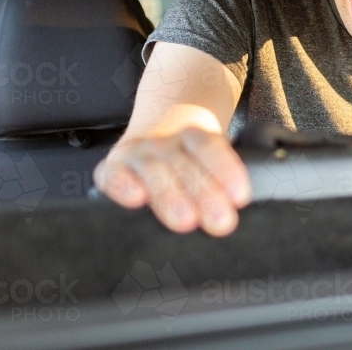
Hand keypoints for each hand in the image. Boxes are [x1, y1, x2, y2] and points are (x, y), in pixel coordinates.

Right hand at [93, 127, 251, 236]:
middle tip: (220, 221)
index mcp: (194, 136)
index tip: (240, 197)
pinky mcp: (111, 168)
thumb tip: (240, 206)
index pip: (210, 147)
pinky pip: (113, 175)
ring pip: (153, 170)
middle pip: (185, 164)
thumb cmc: (189, 158)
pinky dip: (122, 186)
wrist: (155, 129)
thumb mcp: (209, 158)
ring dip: (170, 196)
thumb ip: (223, 179)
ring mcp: (138, 153)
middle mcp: (165, 142)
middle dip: (204, 193)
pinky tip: (135, 199)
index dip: (226, 170)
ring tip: (186, 221)